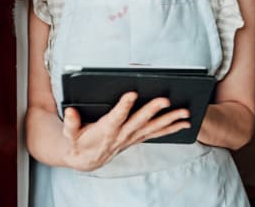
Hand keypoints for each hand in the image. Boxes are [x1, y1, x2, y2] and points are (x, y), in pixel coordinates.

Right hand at [61, 92, 190, 170]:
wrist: (87, 160)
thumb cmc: (79, 142)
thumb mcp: (70, 134)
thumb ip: (70, 123)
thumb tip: (70, 111)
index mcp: (106, 130)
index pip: (116, 117)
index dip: (124, 106)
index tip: (132, 93)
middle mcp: (122, 134)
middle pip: (140, 121)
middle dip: (153, 110)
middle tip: (166, 99)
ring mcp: (132, 137)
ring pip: (154, 128)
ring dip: (170, 120)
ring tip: (185, 112)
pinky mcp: (138, 138)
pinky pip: (157, 134)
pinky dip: (171, 128)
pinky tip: (185, 123)